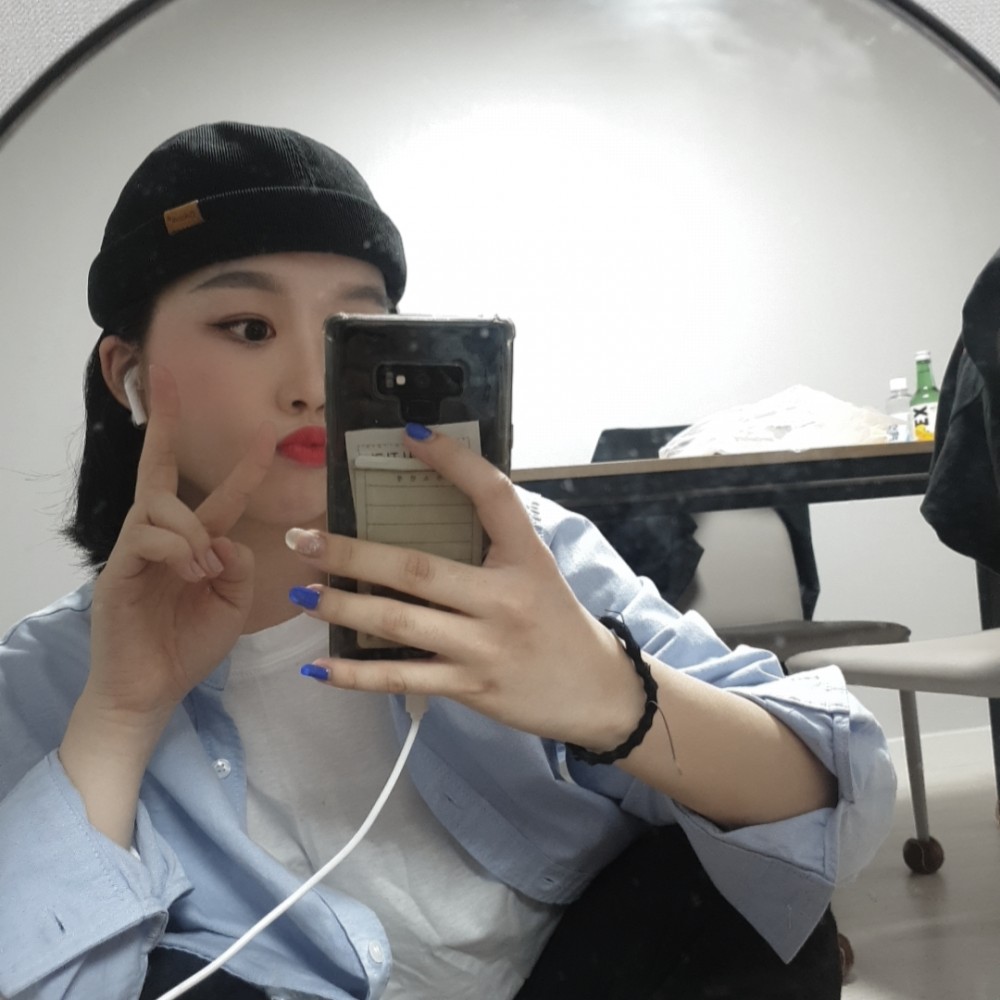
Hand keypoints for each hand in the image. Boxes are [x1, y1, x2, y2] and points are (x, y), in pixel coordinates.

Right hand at [87, 364, 275, 719]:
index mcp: (194, 544)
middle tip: (165, 376)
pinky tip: (191, 574)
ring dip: (193, 530)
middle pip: (159, 469)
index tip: (266, 434)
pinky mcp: (115, 569)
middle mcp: (162, 537)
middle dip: (166, 422)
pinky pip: (146, 535)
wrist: (151, 690)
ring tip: (206, 570)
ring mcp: (134, 550)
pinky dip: (178, 549)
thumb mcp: (232, 602)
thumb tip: (223, 537)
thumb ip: (239, 564)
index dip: (243, 466)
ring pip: (159, 503)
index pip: (217, 494)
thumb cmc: (188, 645)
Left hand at [287, 429, 644, 749]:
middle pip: (417, 569)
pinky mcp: (469, 686)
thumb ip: (492, 539)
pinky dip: (356, 675)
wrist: (592, 690)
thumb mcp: (536, 568)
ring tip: (301, 593)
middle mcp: (503, 599)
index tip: (410, 436)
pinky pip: (403, 679)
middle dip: (352, 552)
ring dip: (343, 606)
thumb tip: (431, 499)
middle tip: (302, 538)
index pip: (492, 496)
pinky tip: (317, 668)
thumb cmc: (557, 619)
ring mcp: (483, 647)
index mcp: (526, 558)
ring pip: (400, 623)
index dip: (453, 462)